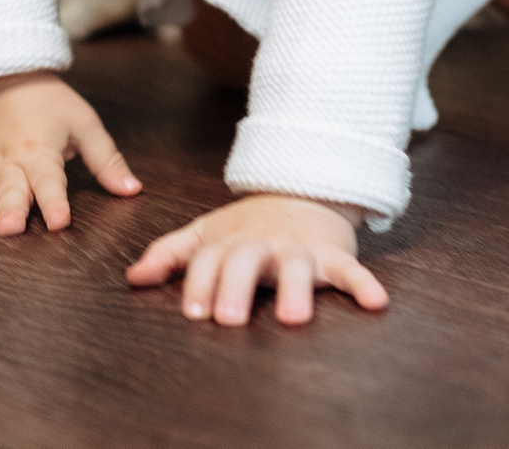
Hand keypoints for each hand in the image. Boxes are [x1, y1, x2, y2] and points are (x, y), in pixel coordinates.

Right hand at [0, 71, 139, 235]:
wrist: (5, 75)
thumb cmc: (50, 102)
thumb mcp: (85, 124)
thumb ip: (107, 160)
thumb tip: (133, 190)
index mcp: (42, 152)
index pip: (51, 182)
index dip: (55, 202)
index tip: (60, 222)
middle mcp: (11, 162)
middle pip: (11, 189)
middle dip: (10, 210)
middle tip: (9, 230)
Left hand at [125, 193, 388, 324]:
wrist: (306, 190)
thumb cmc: (251, 225)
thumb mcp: (208, 232)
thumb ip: (171, 254)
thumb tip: (133, 278)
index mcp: (231, 242)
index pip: (209, 260)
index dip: (200, 283)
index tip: (193, 312)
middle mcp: (264, 244)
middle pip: (248, 262)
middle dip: (237, 287)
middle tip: (228, 318)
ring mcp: (300, 248)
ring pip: (298, 268)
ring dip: (296, 290)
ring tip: (294, 318)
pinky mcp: (334, 253)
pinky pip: (350, 269)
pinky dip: (364, 284)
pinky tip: (376, 302)